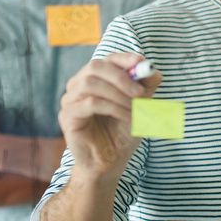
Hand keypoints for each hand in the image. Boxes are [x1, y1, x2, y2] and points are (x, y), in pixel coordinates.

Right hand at [57, 53, 160, 181]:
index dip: (124, 58)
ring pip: (91, 84)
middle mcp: (78, 85)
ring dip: (118, 95)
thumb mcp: (141, 105)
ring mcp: (70, 100)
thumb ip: (147, 86)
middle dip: (121, 77)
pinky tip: (127, 118)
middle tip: (140, 92)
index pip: (107, 58)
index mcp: (96, 78)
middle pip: (95, 66)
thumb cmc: (123, 132)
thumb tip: (153, 69)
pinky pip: (90, 103)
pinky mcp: (67, 116)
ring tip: (135, 110)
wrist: (110, 161)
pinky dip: (113, 108)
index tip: (141, 63)